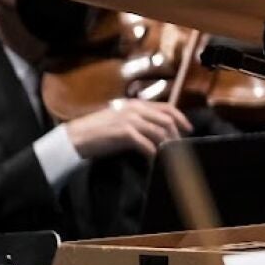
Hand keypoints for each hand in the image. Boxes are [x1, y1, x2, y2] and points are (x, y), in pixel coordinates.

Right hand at [64, 98, 191, 159]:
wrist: (76, 137)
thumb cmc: (98, 130)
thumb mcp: (121, 119)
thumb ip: (139, 121)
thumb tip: (158, 131)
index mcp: (136, 104)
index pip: (167, 107)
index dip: (181, 118)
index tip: (188, 129)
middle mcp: (135, 109)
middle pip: (166, 120)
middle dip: (176, 135)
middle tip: (180, 148)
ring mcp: (130, 120)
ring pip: (158, 132)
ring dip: (167, 145)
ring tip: (170, 155)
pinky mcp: (124, 133)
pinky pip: (146, 143)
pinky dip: (153, 152)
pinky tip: (155, 159)